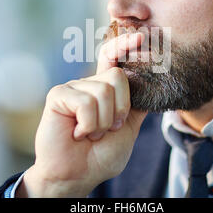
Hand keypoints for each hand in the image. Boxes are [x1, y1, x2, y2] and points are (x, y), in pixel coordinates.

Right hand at [17, 32, 147, 197]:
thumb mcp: (128, 129)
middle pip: (117, 76)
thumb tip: (154, 83)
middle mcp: (88, 84)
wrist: (78, 176)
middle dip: (119, 110)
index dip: (125, 46)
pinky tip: (77, 133)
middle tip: (106, 129)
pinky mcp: (59, 95)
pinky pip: (86, 102)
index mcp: (104, 90)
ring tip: (89, 134)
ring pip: (104, 92)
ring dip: (103, 123)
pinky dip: (88, 125)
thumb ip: (137, 106)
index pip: (114, 58)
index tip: (140, 37)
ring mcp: (73, 88)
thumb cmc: (100, 155)